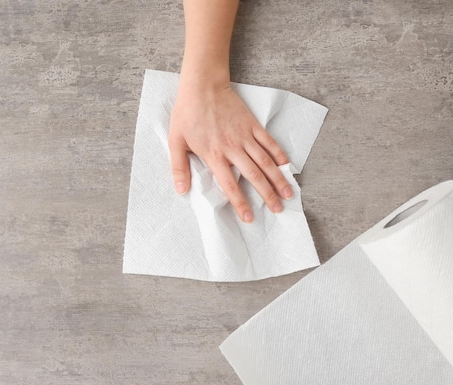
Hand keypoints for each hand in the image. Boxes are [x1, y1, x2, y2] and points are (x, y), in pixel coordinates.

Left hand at [168, 78, 292, 222]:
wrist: (202, 86)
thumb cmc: (187, 113)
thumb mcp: (175, 141)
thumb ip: (179, 167)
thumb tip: (181, 191)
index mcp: (214, 154)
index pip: (229, 184)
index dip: (240, 202)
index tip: (249, 217)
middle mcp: (232, 148)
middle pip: (254, 176)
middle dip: (267, 195)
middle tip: (278, 210)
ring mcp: (245, 136)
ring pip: (265, 161)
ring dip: (278, 179)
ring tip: (289, 194)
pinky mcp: (252, 125)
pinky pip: (269, 142)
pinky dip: (279, 155)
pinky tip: (287, 167)